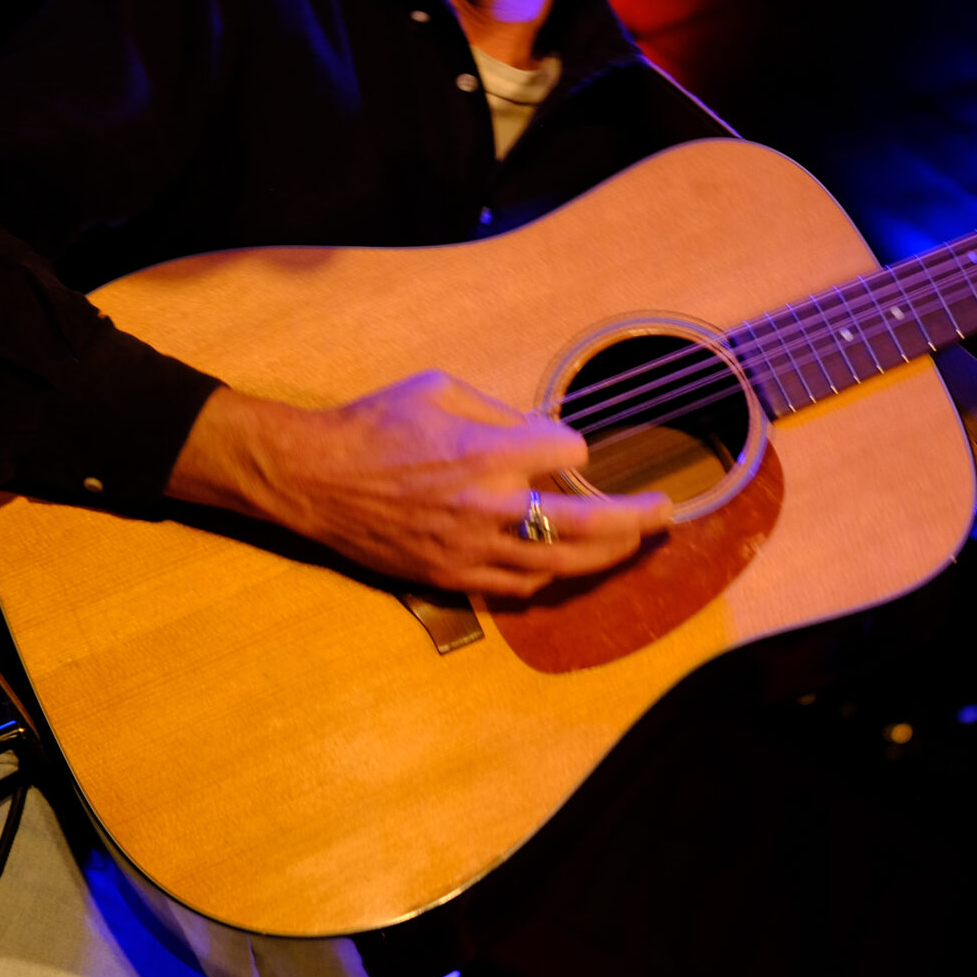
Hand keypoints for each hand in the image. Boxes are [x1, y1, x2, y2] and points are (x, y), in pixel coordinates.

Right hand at [169, 372, 674, 597]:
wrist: (312, 480)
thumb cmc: (373, 425)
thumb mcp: (439, 389)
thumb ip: (500, 411)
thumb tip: (543, 433)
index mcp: (488, 452)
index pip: (569, 452)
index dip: (572, 447)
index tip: (561, 445)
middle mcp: (489, 507)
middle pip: (588, 524)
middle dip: (636, 520)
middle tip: (665, 514)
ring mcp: (472, 550)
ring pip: (561, 566)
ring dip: (604, 556)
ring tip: (630, 543)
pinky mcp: (452, 578)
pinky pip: (520, 587)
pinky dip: (551, 575)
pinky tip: (566, 563)